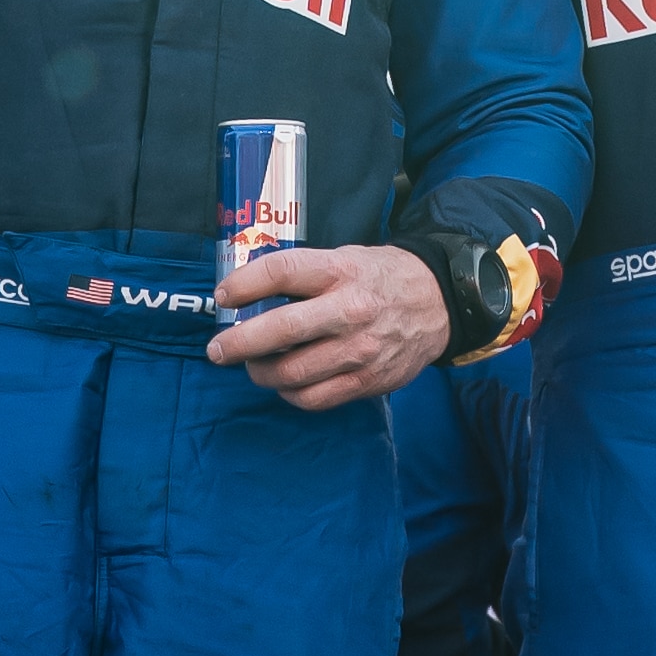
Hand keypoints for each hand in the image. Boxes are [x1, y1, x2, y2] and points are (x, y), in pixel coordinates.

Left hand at [208, 241, 449, 412]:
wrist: (438, 303)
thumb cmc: (379, 278)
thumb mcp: (345, 257)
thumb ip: (303, 274)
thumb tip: (247, 294)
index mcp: (340, 271)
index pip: (281, 272)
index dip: (243, 285)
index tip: (222, 296)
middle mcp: (349, 310)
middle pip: (280, 330)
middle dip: (237, 343)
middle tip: (217, 350)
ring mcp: (360, 350)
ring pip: (292, 372)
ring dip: (260, 372)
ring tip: (252, 365)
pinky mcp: (367, 381)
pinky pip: (314, 398)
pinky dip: (290, 394)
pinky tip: (285, 383)